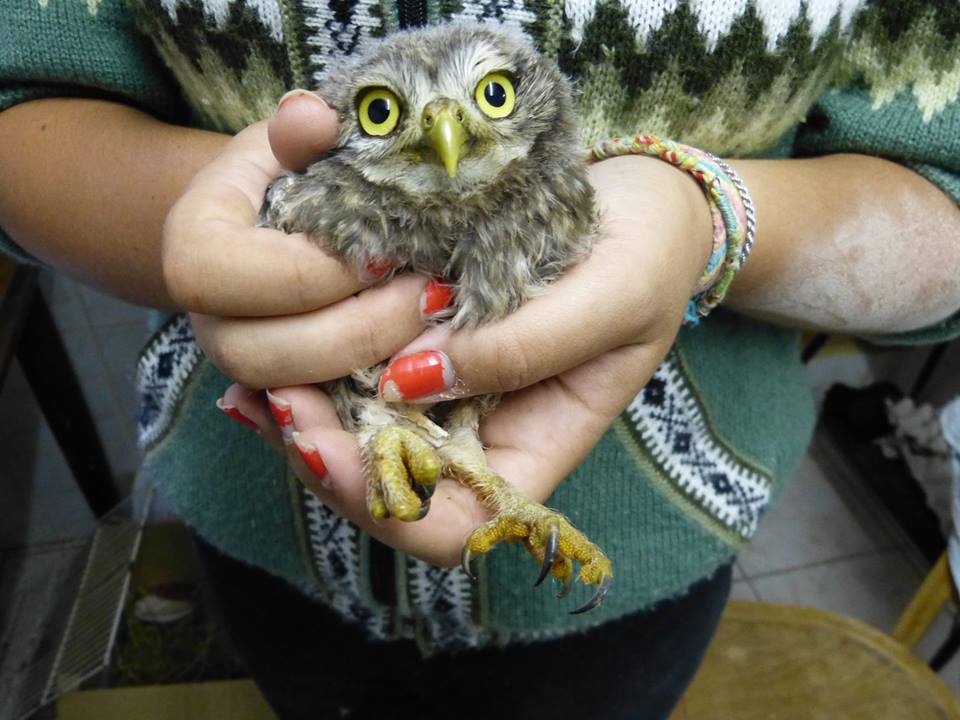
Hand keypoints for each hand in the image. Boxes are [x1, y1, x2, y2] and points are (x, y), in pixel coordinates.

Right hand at [164, 92, 430, 388]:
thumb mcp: (293, 144)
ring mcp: (245, 368)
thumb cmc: (291, 178)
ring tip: (436, 322)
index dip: (319, 271)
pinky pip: (326, 417)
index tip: (389, 250)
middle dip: (358, 329)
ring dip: (375, 364)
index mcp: (192, 251)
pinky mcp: (289, 397)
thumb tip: (311, 117)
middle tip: (431, 295)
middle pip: (262, 354)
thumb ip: (298, 133)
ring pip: (296, 398)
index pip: (237, 276)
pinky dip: (378, 397)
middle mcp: (207, 322)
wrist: (280, 231)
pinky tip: (429, 362)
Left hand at [219, 154, 714, 566]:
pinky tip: (275, 351)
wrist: (641, 202)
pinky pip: (358, 378)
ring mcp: (448, 395)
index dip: (382, 506)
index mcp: (532, 452)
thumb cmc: (646, 256)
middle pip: (383, 489)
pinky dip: (313, 372)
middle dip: (320, 454)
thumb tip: (409, 381)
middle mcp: (479, 436)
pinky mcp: (424, 346)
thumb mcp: (611, 297)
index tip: (328, 446)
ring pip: (359, 437)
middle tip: (270, 397)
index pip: (447, 527)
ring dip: (303, 416)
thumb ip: (525, 347)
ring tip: (253, 380)